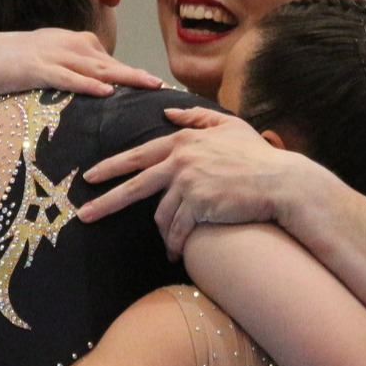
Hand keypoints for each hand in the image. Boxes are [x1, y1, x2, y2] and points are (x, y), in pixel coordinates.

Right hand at [0, 29, 161, 97]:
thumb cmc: (23, 63)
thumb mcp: (59, 62)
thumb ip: (82, 71)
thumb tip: (106, 88)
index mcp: (80, 44)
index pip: (115, 62)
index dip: (138, 75)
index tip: (161, 88)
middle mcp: (72, 46)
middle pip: (113, 64)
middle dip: (140, 76)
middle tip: (165, 88)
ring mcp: (56, 56)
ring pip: (97, 69)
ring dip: (124, 78)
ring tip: (148, 86)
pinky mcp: (39, 69)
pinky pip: (68, 78)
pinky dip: (87, 85)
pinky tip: (105, 92)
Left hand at [80, 110, 300, 256]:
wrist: (281, 182)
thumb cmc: (258, 156)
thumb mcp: (229, 126)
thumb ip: (197, 117)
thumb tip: (168, 112)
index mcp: (183, 140)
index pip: (138, 155)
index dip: (112, 167)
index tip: (90, 177)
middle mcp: (181, 159)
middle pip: (134, 185)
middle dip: (106, 202)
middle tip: (84, 215)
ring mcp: (188, 181)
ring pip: (162, 215)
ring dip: (166, 234)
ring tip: (172, 247)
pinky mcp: (198, 203)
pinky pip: (178, 230)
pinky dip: (176, 244)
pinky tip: (178, 254)